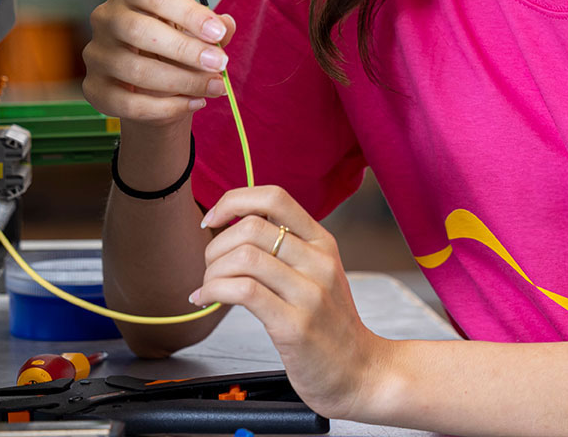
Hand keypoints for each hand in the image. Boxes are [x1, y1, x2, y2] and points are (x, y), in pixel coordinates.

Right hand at [82, 0, 233, 128]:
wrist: (152, 81)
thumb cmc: (175, 43)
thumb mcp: (197, 29)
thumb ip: (213, 27)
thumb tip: (226, 25)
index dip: (189, 14)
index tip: (218, 34)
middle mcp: (105, 18)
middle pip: (139, 31)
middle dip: (185, 50)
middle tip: (220, 64)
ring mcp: (96, 53)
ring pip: (135, 70)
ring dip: (182, 81)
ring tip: (215, 86)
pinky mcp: (94, 88)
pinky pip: (128, 103)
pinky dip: (166, 107)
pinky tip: (194, 102)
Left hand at [193, 186, 390, 421]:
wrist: (360, 371)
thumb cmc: (330, 326)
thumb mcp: (318, 276)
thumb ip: (286, 251)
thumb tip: (233, 228)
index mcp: (323, 243)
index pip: (275, 197)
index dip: (234, 200)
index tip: (213, 219)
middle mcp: (319, 261)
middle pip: (251, 226)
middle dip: (214, 245)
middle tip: (209, 268)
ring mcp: (310, 293)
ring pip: (244, 257)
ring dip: (212, 271)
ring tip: (208, 288)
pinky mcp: (295, 325)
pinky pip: (243, 292)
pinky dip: (213, 292)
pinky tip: (206, 301)